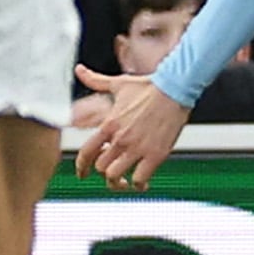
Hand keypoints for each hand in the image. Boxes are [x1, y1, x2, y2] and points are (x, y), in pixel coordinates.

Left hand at [71, 65, 189, 190]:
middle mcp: (121, 138)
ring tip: (123, 181)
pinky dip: (139, 184)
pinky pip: (140, 179)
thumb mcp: (118, 84)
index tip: (82, 174)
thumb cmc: (148, 86)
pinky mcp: (156, 155)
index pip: (86, 152)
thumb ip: (95, 80)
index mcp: (109, 124)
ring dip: (118, 182)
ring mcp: (138, 148)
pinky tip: (142, 182)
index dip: (81, 167)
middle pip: (100, 167)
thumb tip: (79, 70)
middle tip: (111, 173)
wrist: (175, 89)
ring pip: (116, 176)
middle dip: (103, 173)